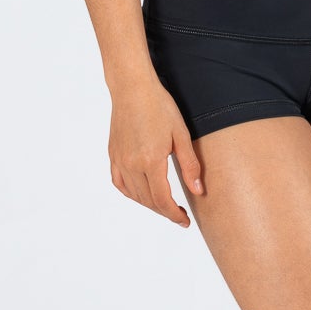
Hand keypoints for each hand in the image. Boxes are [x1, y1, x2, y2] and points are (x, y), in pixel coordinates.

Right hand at [109, 77, 204, 226]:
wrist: (132, 88)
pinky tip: (142, 194)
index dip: (174, 215)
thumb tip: (198, 190)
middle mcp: (131, 164)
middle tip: (179, 215)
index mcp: (150, 161)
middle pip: (148, 201)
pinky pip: (120, 183)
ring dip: (150, 204)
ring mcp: (119, 160)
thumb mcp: (181, 135)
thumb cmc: (159, 106)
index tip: (184, 221)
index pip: (162, 200)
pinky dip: (132, 193)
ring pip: (134, 195)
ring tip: (165, 205)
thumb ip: (190, 166)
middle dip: (165, 212)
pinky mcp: (113, 154)